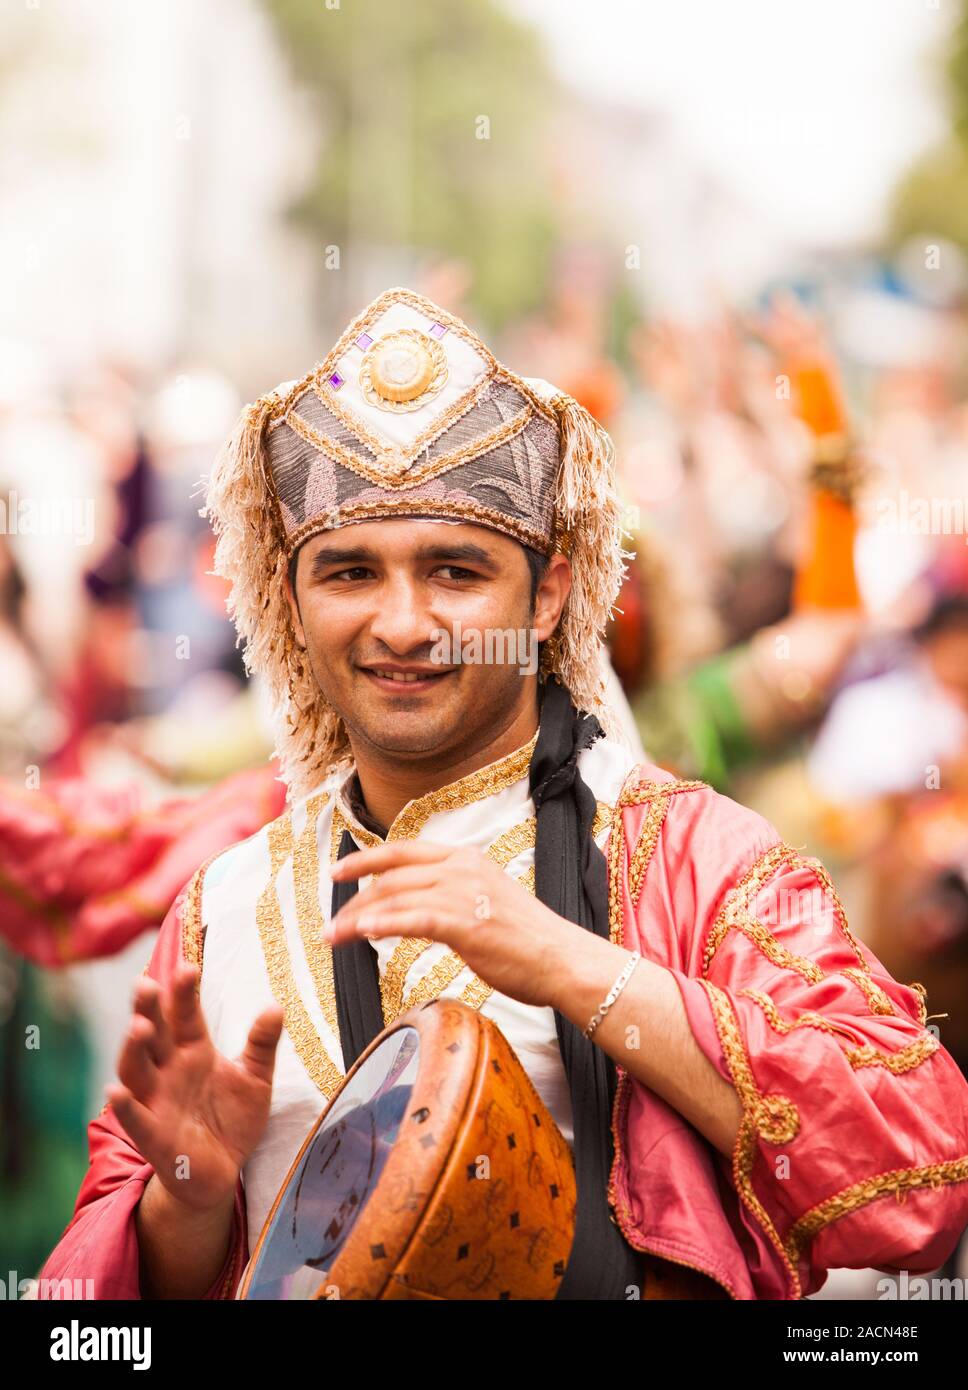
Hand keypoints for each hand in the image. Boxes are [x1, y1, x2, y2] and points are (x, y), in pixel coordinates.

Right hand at [106, 963, 283, 1213]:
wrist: (223, 1171)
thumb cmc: (232, 1118)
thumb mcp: (255, 1078)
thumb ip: (262, 1045)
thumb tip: (276, 1007)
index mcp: (192, 1052)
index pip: (185, 1016)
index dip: (184, 993)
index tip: (187, 967)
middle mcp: (168, 1072)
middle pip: (153, 1036)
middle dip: (148, 1010)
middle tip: (146, 983)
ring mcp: (157, 1102)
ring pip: (137, 1071)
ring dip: (134, 1050)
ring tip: (138, 1027)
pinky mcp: (154, 1137)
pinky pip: (136, 1120)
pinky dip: (125, 1107)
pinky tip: (115, 1092)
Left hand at [327, 842, 579, 1009]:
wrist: (563, 959)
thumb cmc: (526, 941)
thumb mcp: (485, 901)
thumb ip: (451, 897)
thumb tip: (417, 909)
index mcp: (465, 858)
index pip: (403, 851)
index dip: (365, 860)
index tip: (338, 873)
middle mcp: (461, 867)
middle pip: (392, 876)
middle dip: (354, 900)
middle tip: (331, 924)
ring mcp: (463, 893)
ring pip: (395, 898)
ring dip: (358, 918)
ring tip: (335, 937)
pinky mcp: (466, 923)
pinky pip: (414, 919)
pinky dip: (384, 924)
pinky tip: (363, 933)